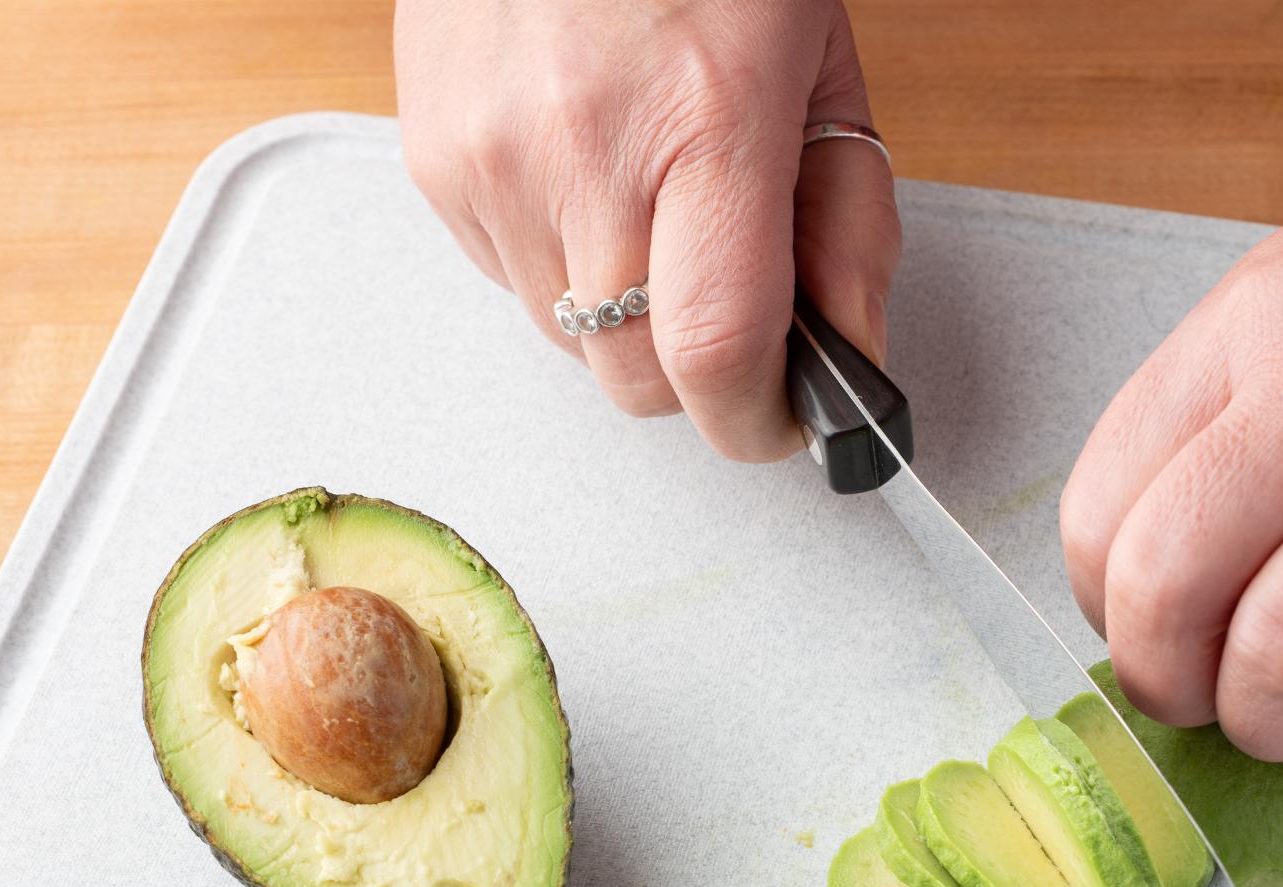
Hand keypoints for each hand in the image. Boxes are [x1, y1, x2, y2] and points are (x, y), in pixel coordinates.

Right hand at [395, 0, 899, 459]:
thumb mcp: (821, 67)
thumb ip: (850, 224)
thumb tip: (848, 355)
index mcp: (705, 119)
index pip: (715, 352)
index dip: (757, 422)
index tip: (785, 421)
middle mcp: (579, 150)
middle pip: (635, 379)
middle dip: (697, 376)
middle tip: (734, 308)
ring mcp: (489, 159)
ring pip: (569, 345)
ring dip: (627, 322)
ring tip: (656, 209)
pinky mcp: (432, 160)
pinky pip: (511, 282)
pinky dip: (564, 265)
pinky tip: (591, 177)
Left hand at [1059, 7, 1282, 774]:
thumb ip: (1250, 411)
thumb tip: (1177, 564)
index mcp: (1258, 321)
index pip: (1101, 508)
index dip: (1109, 607)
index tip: (1148, 632)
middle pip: (1164, 591)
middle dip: (1168, 684)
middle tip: (1205, 698)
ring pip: (1282, 655)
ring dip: (1271, 723)